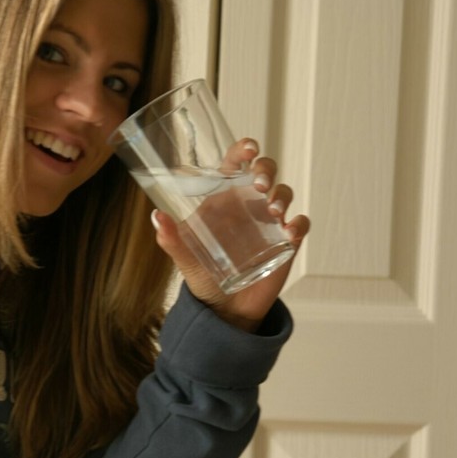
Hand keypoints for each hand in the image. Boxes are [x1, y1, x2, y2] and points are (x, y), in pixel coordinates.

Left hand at [152, 138, 310, 331]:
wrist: (224, 308)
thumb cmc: (202, 276)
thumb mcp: (184, 258)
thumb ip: (170, 239)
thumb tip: (156, 217)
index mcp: (223, 199)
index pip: (235, 164)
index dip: (244, 149)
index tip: (249, 148)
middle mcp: (248, 204)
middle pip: (264, 171)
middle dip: (266, 169)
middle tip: (259, 186)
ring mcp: (268, 221)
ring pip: (284, 193)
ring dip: (282, 195)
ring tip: (274, 211)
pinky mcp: (285, 241)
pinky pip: (300, 224)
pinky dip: (299, 224)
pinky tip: (290, 233)